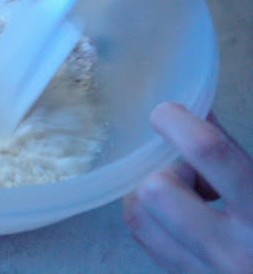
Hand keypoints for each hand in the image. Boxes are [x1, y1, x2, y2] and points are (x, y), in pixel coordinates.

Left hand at [123, 103, 252, 272]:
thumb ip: (231, 151)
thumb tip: (193, 111)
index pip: (208, 151)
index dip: (178, 122)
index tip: (167, 113)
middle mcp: (232, 251)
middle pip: (156, 189)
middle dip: (166, 170)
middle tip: (192, 175)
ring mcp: (203, 273)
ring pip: (137, 214)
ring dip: (150, 192)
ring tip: (188, 196)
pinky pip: (142, 237)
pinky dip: (149, 214)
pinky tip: (179, 214)